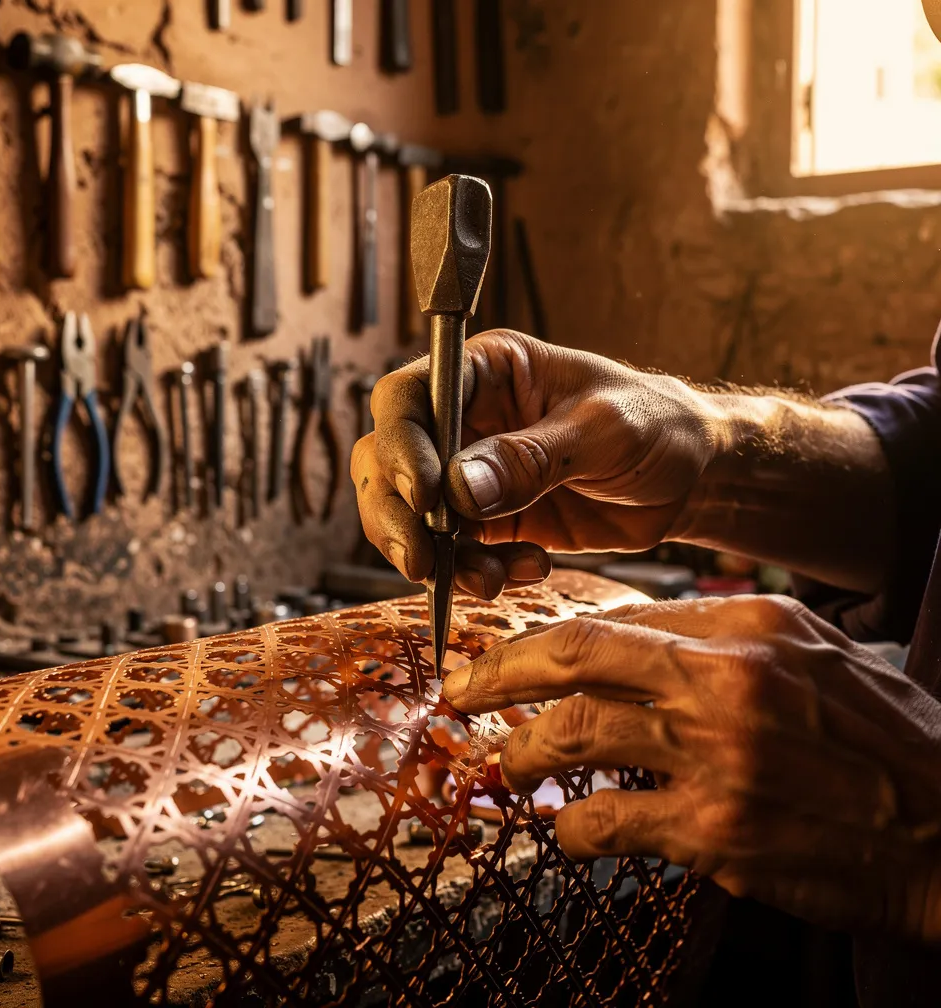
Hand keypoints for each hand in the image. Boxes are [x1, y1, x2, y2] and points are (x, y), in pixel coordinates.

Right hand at [351, 330, 719, 598]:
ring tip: (489, 577)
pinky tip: (522, 569)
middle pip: (386, 460)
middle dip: (396, 514)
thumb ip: (533, 456)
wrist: (689, 478)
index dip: (401, 444)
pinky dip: (473, 573)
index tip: (426, 494)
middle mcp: (465, 420)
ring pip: (408, 515)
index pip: (409, 397)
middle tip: (423, 559)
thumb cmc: (657, 425)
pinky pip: (453, 553)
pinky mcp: (487, 522)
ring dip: (436, 555)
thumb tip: (460, 487)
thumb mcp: (604, 430)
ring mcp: (469, 475)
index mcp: (486, 371)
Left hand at [442, 594, 940, 941]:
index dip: (548, 639)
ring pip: (574, 735)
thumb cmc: (882, 740)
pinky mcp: (716, 830)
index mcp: (746, 625)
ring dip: (522, 752)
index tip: (512, 655)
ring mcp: (717, 754)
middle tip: (460, 690)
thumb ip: (721, 639)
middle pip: (574, 657)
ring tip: (504, 762)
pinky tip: (566, 829)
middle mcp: (725, 678)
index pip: (614, 619)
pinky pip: (607, 822)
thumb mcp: (812, 655)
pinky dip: (570, 826)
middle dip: (499, 672)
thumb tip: (627, 641)